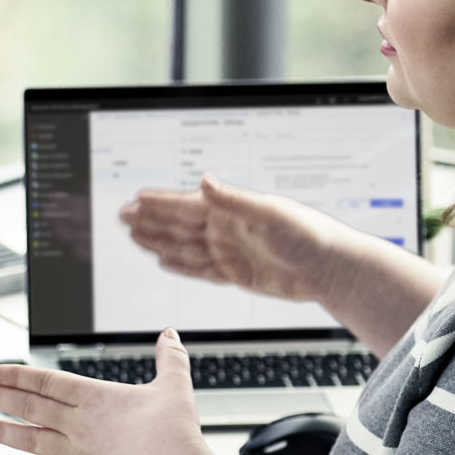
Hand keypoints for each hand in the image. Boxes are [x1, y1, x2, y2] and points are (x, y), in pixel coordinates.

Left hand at [0, 330, 280, 454]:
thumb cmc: (176, 430)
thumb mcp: (174, 385)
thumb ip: (169, 358)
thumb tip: (171, 335)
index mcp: (95, 397)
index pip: (46, 381)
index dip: (16, 375)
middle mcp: (80, 423)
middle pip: (29, 406)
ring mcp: (80, 452)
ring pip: (31, 439)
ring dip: (0, 432)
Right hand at [120, 174, 340, 301]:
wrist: (331, 268)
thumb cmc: (309, 234)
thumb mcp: (269, 213)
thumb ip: (233, 200)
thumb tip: (203, 181)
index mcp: (230, 211)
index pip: (186, 205)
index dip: (159, 203)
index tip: (135, 199)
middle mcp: (226, 228)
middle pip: (179, 225)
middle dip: (150, 220)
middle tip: (123, 216)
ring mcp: (230, 251)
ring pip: (184, 246)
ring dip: (158, 240)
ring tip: (134, 235)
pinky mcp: (237, 273)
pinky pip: (200, 269)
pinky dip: (180, 264)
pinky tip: (165, 260)